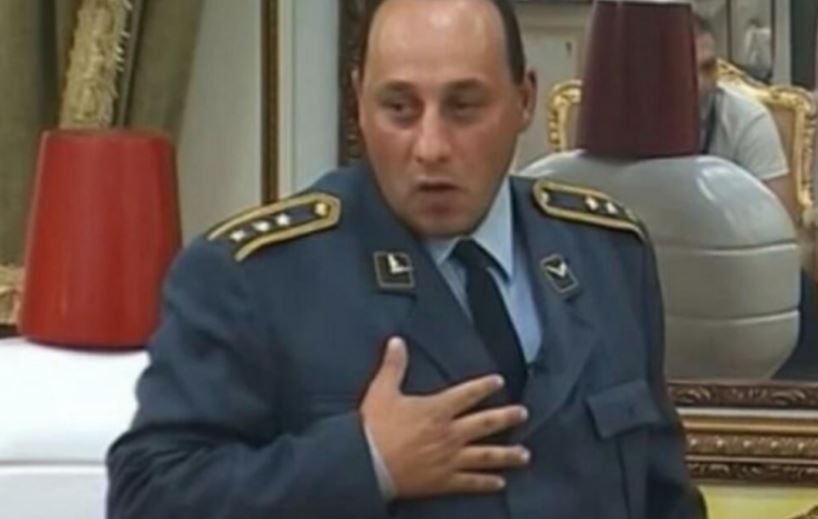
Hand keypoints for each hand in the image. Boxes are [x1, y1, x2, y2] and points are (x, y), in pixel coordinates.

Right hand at [360, 337, 529, 498]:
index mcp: (437, 410)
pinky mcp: (443, 481)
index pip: (467, 394)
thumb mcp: (382, 390)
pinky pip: (470, 482)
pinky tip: (499, 483)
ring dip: (507, 455)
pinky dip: (486, 483)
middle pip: (485, 423)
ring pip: (486, 455)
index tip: (499, 381)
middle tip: (523, 414)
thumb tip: (397, 342)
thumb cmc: (374, 428)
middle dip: (507, 417)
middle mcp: (449, 433)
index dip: (484, 386)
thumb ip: (393, 366)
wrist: (367, 463)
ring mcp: (449, 459)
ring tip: (524, 455)